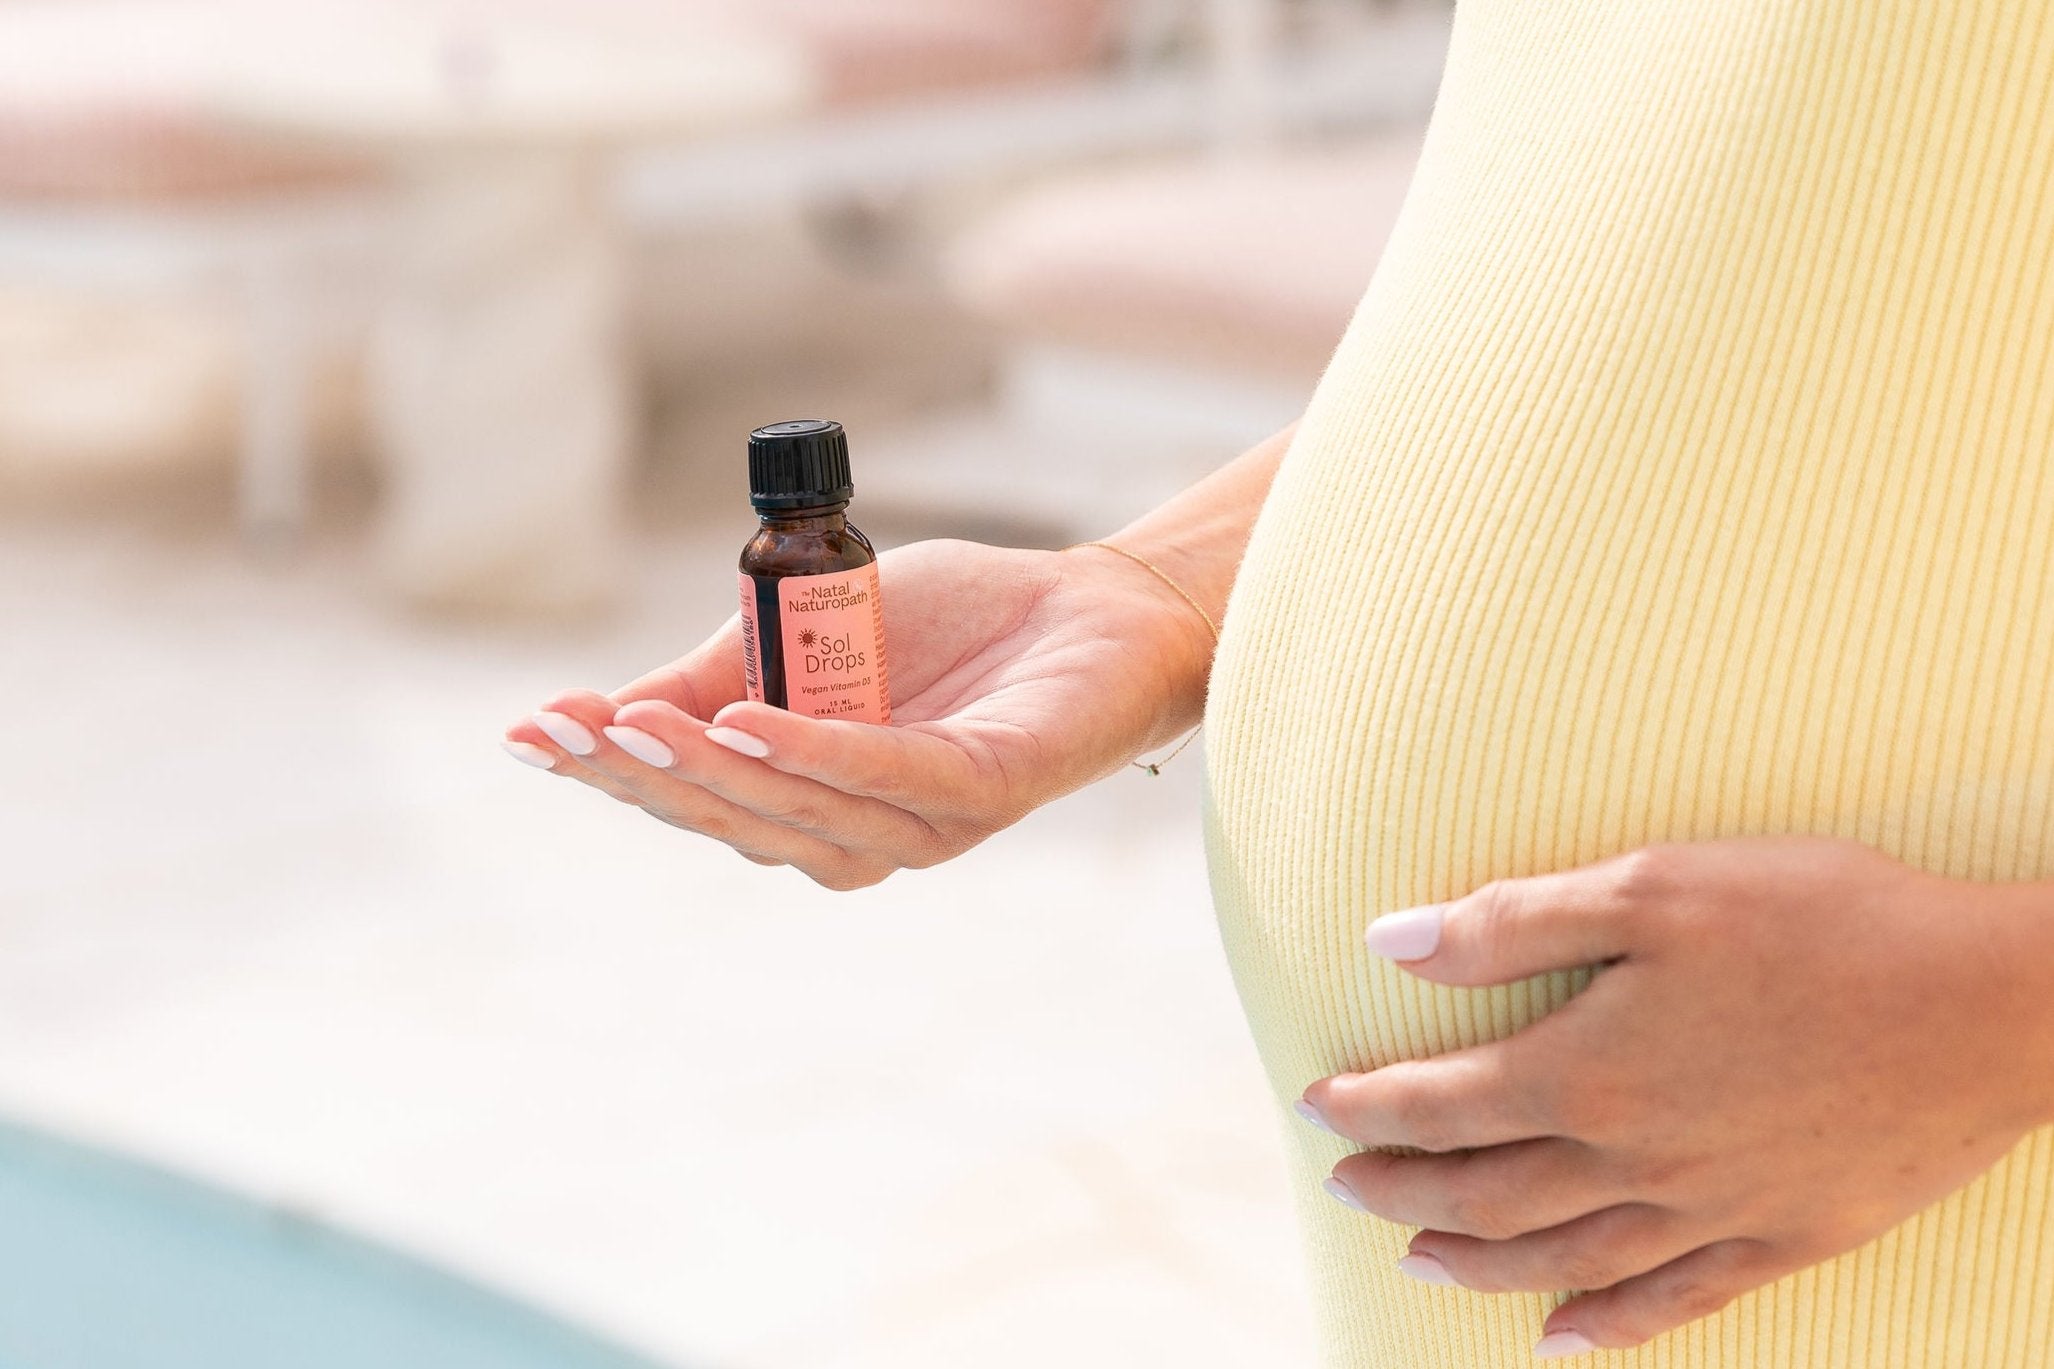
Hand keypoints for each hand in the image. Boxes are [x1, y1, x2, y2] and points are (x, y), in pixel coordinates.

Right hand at [501, 538, 1213, 888]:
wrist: (1100, 606)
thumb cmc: (959, 626)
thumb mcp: (813, 633)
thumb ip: (724, 675)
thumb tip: (611, 710)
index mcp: (819, 800)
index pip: (701, 802)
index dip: (613, 774)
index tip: (529, 734)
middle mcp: (868, 830)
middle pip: (739, 820)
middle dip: (643, 777)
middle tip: (565, 729)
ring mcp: (930, 820)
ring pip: (803, 810)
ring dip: (712, 770)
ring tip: (632, 724)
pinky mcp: (990, 788)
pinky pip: (889, 776)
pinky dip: (814, 753)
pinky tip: (746, 723)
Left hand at [1298, 838, 2053, 1356]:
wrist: (1993, 1001)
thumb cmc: (1822, 921)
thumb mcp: (1653, 885)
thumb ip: (1511, 923)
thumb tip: (1389, 943)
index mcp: (1587, 1069)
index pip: (1440, 1104)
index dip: (1368, 1106)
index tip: (1317, 1104)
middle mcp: (1634, 1158)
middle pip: (1483, 1195)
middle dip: (1400, 1190)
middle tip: (1343, 1186)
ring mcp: (1711, 1211)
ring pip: (1560, 1261)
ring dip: (1475, 1264)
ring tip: (1417, 1263)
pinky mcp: (1785, 1236)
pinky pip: (1674, 1302)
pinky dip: (1606, 1328)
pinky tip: (1562, 1342)